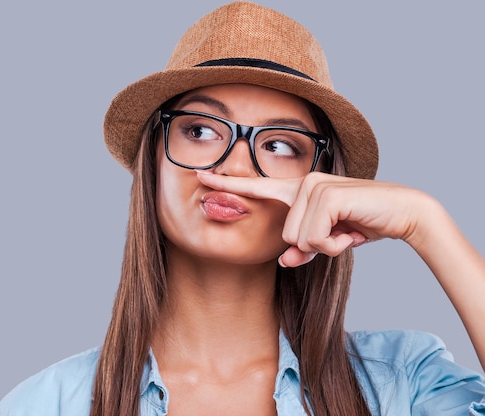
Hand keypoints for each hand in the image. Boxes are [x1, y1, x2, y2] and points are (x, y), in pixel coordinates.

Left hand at [195, 171, 433, 266]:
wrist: (402, 213)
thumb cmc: (361, 223)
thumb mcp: (327, 241)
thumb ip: (302, 249)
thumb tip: (284, 262)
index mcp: (297, 190)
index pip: (256, 188)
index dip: (226, 184)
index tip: (200, 177)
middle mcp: (302, 183)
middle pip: (286, 238)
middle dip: (314, 247)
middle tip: (339, 235)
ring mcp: (313, 187)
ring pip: (298, 240)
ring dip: (326, 246)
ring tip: (346, 230)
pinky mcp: (326, 195)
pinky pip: (315, 239)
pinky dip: (335, 245)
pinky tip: (352, 231)